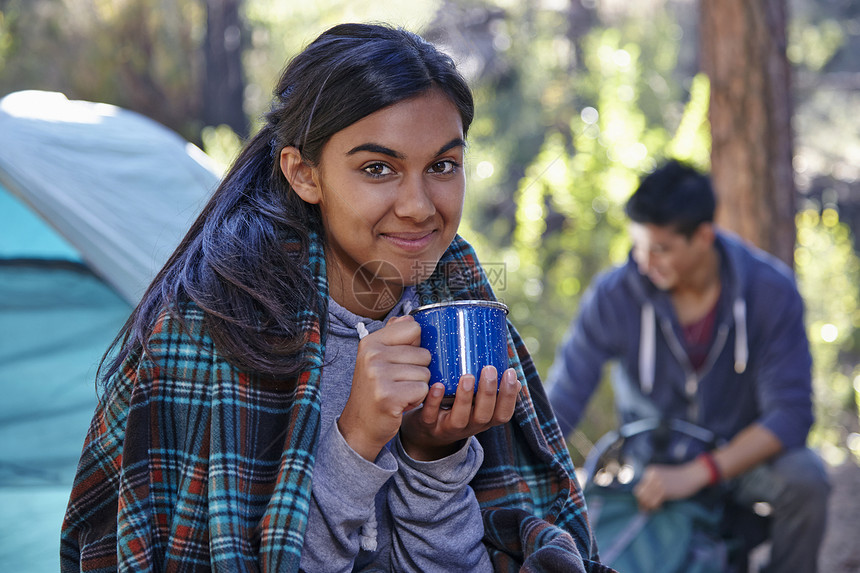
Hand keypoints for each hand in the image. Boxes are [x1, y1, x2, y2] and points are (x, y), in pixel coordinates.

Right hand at [338, 315, 431, 461]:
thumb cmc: (374, 391)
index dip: (416, 346)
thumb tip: (408, 317)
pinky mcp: (389, 396)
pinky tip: (400, 403)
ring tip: (399, 392)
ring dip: (418, 387)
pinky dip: (417, 399)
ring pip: (426, 373)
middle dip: (418, 371)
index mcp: (371, 342)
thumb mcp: (377, 359)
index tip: (401, 360)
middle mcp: (372, 355)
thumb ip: (393, 336)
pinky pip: (423, 390)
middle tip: (398, 382)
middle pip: (424, 354)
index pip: (414, 328)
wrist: (360, 425)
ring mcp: (379, 376)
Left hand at [399, 366, 519, 460]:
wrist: (426, 431)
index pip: (503, 414)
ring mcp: (447, 427)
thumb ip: (491, 389)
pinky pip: (430, 416)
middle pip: (483, 415)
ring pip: (459, 418)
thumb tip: (512, 372)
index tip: (510, 372)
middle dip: (488, 393)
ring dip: (465, 398)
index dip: (509, 396)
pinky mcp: (427, 425)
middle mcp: (469, 427)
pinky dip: (434, 401)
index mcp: (483, 420)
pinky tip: (438, 385)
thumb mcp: (476, 403)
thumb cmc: (456, 409)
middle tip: (489, 369)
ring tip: (467, 377)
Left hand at [633, 460, 710, 511]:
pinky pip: (653, 502)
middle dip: (642, 503)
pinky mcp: (664, 490)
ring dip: (649, 507)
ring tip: (656, 509)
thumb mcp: (662, 477)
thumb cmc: (678, 479)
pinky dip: (655, 507)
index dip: (640, 498)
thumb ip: (652, 484)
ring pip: (645, 499)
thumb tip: (643, 500)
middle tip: (647, 510)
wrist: (691, 476)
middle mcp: (651, 476)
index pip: (638, 487)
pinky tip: (661, 507)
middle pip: (639, 493)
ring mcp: (657, 483)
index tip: (644, 505)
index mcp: (649, 471)